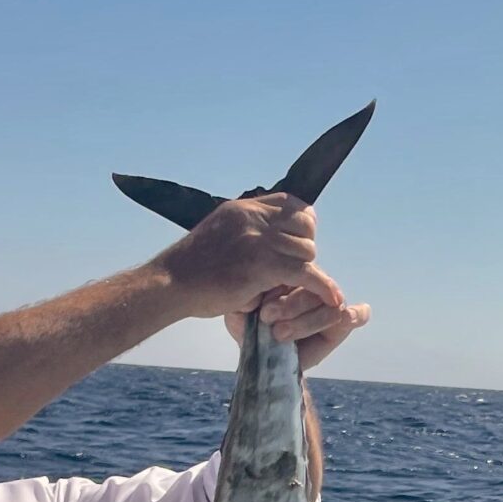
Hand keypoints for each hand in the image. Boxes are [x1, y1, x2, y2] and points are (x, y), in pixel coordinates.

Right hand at [159, 192, 344, 322]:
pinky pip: (306, 273)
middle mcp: (254, 218)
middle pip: (305, 225)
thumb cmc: (192, 268)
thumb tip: (270, 236)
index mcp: (244, 208)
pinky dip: (323, 287)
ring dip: (304, 270)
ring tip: (289, 285)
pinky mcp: (262, 266)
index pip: (291, 203)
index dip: (301, 223)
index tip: (298, 241)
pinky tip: (332, 299)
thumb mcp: (220, 233)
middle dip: (304, 248)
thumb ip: (246, 230)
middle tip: (291, 268)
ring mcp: (259, 240)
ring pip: (307, 250)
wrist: (170, 283)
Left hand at [224, 280, 370, 371]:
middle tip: (268, 320)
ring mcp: (328, 304)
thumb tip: (255, 297)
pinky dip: (356, 315)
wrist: (259, 356)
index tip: (263, 313)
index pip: (297, 273)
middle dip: (291, 307)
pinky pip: (357, 315)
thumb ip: (244, 299)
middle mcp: (314, 286)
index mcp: (292, 275)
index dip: (283, 293)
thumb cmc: (249, 327)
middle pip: (314, 290)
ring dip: (306, 321)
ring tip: (280, 333)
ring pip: (329, 307)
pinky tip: (348, 317)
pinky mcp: (340, 326)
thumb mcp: (240, 311)